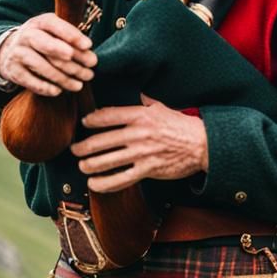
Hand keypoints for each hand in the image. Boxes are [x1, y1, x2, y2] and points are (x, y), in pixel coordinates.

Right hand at [0, 13, 96, 95]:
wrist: (12, 50)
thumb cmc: (43, 41)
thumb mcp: (54, 33)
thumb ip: (71, 41)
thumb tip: (89, 55)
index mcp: (39, 22)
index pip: (55, 25)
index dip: (72, 35)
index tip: (88, 46)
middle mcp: (27, 35)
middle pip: (47, 46)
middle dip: (70, 58)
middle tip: (89, 70)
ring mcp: (17, 53)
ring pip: (42, 66)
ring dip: (63, 78)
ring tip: (79, 85)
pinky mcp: (13, 71)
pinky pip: (30, 81)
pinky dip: (45, 87)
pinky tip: (58, 91)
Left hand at [70, 94, 208, 192]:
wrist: (202, 145)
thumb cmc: (181, 125)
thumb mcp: (162, 107)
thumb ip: (145, 102)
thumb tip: (136, 93)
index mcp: (140, 115)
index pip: (107, 116)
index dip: (91, 120)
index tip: (84, 123)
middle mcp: (138, 134)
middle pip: (101, 141)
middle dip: (83, 147)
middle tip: (74, 149)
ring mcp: (142, 153)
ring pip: (107, 162)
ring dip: (89, 165)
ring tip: (82, 166)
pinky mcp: (148, 170)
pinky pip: (121, 179)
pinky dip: (105, 184)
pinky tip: (95, 184)